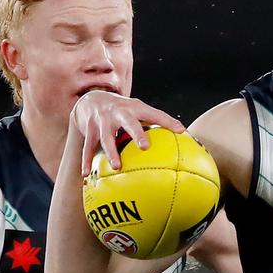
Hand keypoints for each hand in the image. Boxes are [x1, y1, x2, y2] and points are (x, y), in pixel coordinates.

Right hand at [70, 91, 185, 172]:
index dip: (168, 121)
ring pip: (106, 137)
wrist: (92, 99)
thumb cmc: (124, 110)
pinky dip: (87, 160)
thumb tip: (185, 136)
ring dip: (111, 152)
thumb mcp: (139, 111)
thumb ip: (158, 122)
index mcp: (135, 108)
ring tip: (116, 166)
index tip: (181, 131)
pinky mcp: (90, 129)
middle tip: (145, 147)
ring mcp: (103, 120)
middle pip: (129, 122)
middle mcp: (119, 112)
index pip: (155, 113)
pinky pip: (88, 147)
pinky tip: (86, 173)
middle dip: (136, 133)